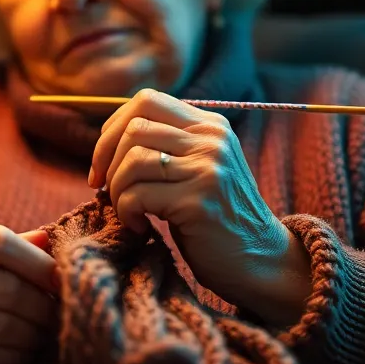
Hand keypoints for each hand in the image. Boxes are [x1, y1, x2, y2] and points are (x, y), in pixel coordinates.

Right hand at [0, 222, 58, 363]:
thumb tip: (51, 239)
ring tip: (45, 337)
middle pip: (8, 288)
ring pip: (1, 324)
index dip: (40, 264)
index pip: (2, 242)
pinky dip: (11, 357)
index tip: (63, 280)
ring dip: (33, 336)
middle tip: (61, 315)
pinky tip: (21, 355)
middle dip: (43, 307)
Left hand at [88, 89, 310, 326]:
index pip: (146, 101)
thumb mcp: (197, 169)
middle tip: (105, 189)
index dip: (112, 129)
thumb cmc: (216, 219)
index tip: (103, 163)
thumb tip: (106, 139)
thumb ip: (166, 146)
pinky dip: (127, 213)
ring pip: (132, 161)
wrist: (261, 261)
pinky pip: (137, 195)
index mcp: (210, 126)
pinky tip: (141, 228)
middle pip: (134, 128)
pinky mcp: (198, 202)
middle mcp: (212, 140)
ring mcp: (208, 169)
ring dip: (116, 191)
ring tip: (128, 212)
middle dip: (106, 160)